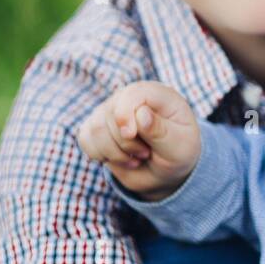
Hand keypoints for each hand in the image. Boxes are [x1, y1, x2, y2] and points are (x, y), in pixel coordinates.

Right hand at [76, 80, 199, 200]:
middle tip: (146, 153)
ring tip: (136, 158)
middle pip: (111, 115)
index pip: (132, 93)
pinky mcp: (97, 127)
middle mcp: (130, 97)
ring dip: (114, 152)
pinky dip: (100, 155)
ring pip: (96, 129)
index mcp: (157, 94)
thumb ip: (161, 130)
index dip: (125, 113)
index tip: (130, 135)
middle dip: (127, 143)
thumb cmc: (178, 152)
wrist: (167, 169)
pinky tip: (119, 158)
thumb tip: (141, 114)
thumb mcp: (179, 145)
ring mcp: (111, 110)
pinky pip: (85, 139)